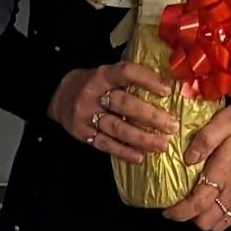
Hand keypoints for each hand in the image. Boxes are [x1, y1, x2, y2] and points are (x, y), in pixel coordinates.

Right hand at [49, 60, 175, 163]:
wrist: (58, 96)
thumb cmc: (92, 84)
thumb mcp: (106, 73)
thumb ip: (130, 79)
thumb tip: (166, 86)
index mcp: (102, 75)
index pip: (125, 73)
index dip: (147, 80)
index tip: (166, 90)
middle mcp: (92, 94)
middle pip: (124, 104)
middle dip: (150, 116)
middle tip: (172, 125)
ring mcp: (86, 115)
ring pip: (117, 128)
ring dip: (142, 138)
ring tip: (162, 145)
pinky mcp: (82, 133)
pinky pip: (106, 144)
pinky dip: (124, 152)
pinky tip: (140, 157)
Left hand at [168, 96, 230, 230]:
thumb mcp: (223, 120)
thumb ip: (204, 140)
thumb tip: (187, 159)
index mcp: (224, 172)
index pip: (197, 204)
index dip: (179, 212)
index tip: (167, 211)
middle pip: (207, 221)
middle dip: (191, 217)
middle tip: (183, 203)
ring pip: (221, 223)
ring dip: (207, 217)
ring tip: (200, 202)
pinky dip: (222, 214)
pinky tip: (218, 198)